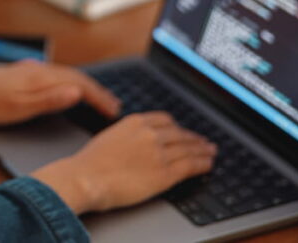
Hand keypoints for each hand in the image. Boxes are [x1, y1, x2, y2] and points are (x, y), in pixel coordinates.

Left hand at [0, 59, 120, 124]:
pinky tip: (66, 90)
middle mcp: (36, 69)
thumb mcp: (18, 108)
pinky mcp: (21, 74)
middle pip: (74, 76)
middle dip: (96, 90)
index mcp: (39, 77)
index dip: (98, 97)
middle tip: (112, 105)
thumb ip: (48, 100)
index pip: (79, 83)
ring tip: (96, 99)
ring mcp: (28, 70)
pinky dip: (67, 83)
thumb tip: (77, 92)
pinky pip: (53, 76)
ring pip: (64, 75)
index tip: (113, 110)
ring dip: (83, 86)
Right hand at [32, 112, 216, 213]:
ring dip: (202, 150)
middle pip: (180, 134)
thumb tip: (136, 144)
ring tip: (211, 152)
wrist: (87, 177)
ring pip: (188, 148)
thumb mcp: (109, 137)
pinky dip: (202, 164)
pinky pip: (190, 165)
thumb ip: (127, 136)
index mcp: (135, 121)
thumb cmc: (90, 162)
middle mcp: (150, 133)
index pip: (165, 120)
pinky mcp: (165, 172)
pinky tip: (207, 164)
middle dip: (193, 138)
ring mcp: (159, 152)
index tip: (182, 132)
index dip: (177, 127)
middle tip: (203, 142)